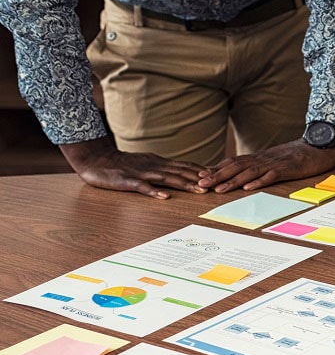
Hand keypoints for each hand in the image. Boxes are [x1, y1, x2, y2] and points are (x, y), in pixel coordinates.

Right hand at [60, 137, 204, 198]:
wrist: (94, 158)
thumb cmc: (121, 164)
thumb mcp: (146, 163)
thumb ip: (163, 167)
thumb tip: (182, 172)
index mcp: (159, 162)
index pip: (185, 165)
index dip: (202, 170)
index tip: (220, 176)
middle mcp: (154, 166)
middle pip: (181, 171)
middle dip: (200, 178)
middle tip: (218, 185)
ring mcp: (141, 173)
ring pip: (167, 178)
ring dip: (185, 184)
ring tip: (200, 190)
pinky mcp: (127, 181)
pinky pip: (142, 186)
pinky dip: (154, 191)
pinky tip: (165, 196)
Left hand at [196, 139, 334, 192]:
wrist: (319, 145)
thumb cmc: (299, 155)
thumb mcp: (276, 160)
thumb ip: (261, 165)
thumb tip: (246, 175)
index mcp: (259, 158)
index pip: (233, 162)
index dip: (216, 169)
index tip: (200, 176)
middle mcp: (263, 159)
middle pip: (235, 166)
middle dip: (216, 176)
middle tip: (200, 184)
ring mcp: (274, 164)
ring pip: (249, 172)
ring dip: (232, 181)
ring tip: (218, 189)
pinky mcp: (287, 169)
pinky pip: (271, 175)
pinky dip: (258, 181)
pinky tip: (247, 188)